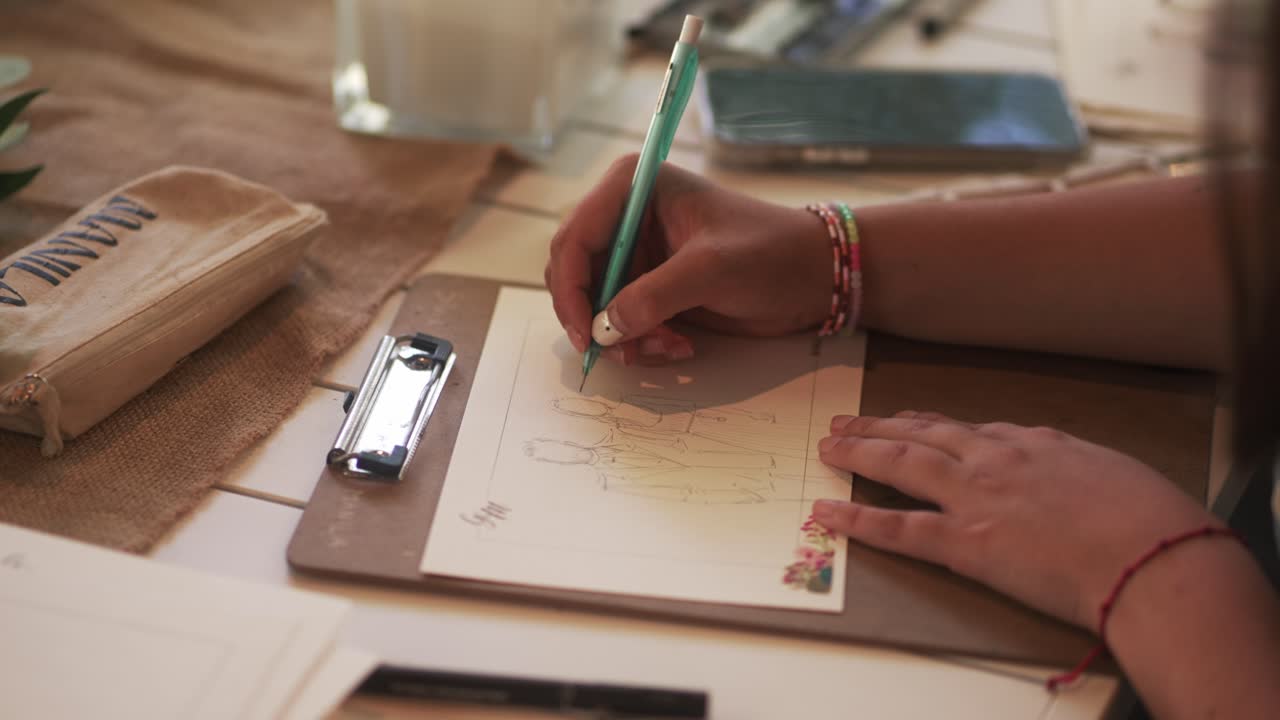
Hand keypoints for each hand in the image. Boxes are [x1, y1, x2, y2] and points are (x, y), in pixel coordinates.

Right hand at [545, 155, 830, 364]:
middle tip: (622, 352)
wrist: (812, 277)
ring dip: (624, 337)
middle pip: (575, 275)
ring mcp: (637, 254)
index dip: (570, 289)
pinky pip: (621, 322)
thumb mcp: (712, 269)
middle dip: (597, 319)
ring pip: (597, 305)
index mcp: (633, 188)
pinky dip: (641, 341)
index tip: (586, 335)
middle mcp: (626, 217)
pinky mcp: (651, 286)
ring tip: (669, 347)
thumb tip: (606, 329)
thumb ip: (655, 296)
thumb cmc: (770, 253)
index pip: (574, 238)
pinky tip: (679, 345)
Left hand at [812, 411, 1218, 630]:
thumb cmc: (1152, 522)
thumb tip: (1069, 475)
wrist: (1154, 556)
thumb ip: (1078, 469)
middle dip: (881, 426)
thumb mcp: (1115, 475)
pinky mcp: (963, 541)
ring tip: (828, 446)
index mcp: (1036, 443)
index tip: (912, 421)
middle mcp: (996, 458)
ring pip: (900, 463)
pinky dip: (855, 519)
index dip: (933, 425)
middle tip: (847, 421)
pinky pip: (896, 527)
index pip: (971, 430)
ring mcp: (974, 496)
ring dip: (859, 452)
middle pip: (924, 434)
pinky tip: (826, 513)